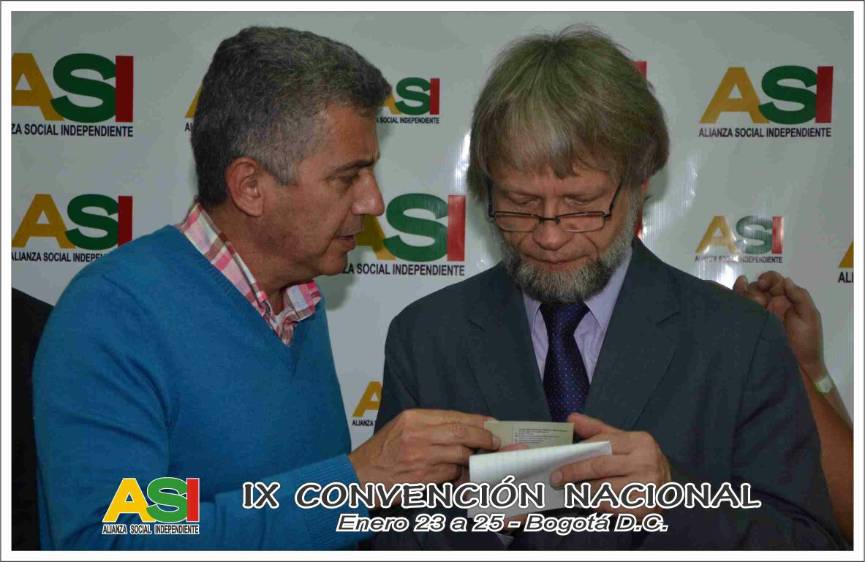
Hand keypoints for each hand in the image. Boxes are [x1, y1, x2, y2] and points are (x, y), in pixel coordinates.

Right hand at [349, 409, 499, 505]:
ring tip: (473, 459)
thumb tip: (462, 428)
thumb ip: (428, 425)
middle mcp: (418, 434)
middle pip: (462, 432)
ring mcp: (420, 457)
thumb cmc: (381, 452)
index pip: (454, 416)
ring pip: (460, 455)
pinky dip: (457, 473)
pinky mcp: (422, 477)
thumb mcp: (400, 427)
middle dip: (483, 438)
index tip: (491, 424)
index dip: (477, 420)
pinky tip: (456, 473)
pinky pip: (450, 473)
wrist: (359, 476)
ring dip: (470, 458)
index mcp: (413, 417)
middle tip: (494, 443)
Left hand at [550, 413, 669, 521]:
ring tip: (571, 490)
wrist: (671, 488)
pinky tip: (590, 503)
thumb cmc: (639, 460)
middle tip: (556, 478)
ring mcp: (648, 487)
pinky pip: (612, 507)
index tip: (559, 460)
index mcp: (640, 442)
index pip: (603, 444)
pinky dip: (597, 505)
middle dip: (574, 472)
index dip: (579, 452)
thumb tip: (571, 418)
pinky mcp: (646, 508)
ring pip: (603, 489)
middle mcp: (646, 462)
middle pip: (600, 467)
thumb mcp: (623, 441)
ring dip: (583, 491)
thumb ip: (597, 430)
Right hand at [733, 272, 825, 378]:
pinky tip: (732, 297)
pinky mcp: (748, 325)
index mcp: (785, 300)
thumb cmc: (806, 342)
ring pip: (745, 296)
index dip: (768, 278)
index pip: (774, 281)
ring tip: (753, 305)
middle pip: (756, 287)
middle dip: (756, 289)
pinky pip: (738, 309)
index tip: (765, 285)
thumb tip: (786, 280)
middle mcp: (769, 305)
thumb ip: (800, 296)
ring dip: (745, 295)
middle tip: (760, 302)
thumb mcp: (809, 317)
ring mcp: (757, 315)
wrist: (797, 367)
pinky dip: (734, 300)